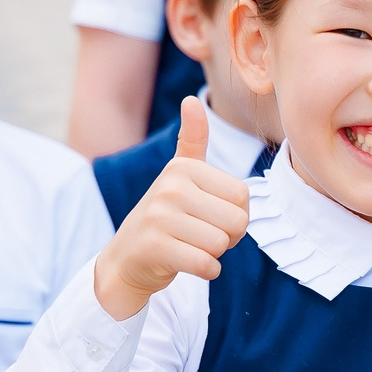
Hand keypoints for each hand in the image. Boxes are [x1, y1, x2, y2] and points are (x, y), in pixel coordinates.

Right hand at [91, 98, 251, 319]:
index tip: (210, 217)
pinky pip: (207, 265)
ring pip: (221, 244)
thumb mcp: (179, 176)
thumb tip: (191, 100)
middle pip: (237, 222)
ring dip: (214, 255)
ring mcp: (160, 217)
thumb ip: (192, 141)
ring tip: (190, 247)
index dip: (236, 216)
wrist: (127, 259)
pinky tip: (189, 264)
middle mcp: (170, 186)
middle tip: (200, 236)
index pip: (243, 197)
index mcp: (184, 168)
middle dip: (227, 238)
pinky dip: (207, 271)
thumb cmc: (166, 217)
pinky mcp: (155, 247)